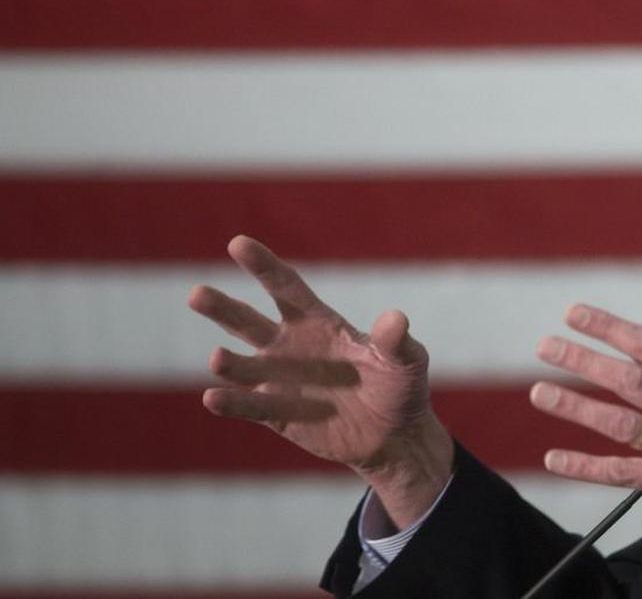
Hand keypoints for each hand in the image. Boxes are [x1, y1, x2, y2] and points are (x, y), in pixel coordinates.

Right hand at [189, 236, 452, 525]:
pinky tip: (212, 398)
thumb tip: (395, 318)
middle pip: (250, 321)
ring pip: (244, 366)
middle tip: (196, 294)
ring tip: (218, 358)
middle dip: (224, 308)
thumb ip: (396, 341)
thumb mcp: (407, 362)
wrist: (394, 436)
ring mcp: (281, 380)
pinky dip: (232, 403)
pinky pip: (251, 406)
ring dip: (229, 362)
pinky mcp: (279, 415)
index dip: (264, 266)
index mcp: (319, 322)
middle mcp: (291, 346)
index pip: (286, 287)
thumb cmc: (401, 387)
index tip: (238, 243)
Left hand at [530, 304, 641, 560]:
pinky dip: (586, 466)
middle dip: (584, 360)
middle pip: (629, 381)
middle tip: (545, 345)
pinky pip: (622, 474)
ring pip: (620, 424)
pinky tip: (554, 458)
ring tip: (540, 391)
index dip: (610, 327)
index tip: (576, 313)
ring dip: (575, 407)